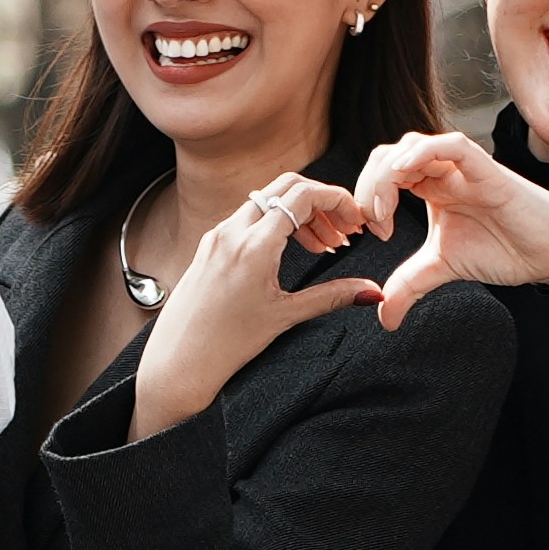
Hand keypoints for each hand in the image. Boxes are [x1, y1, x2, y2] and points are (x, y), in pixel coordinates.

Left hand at [129, 167, 393, 426]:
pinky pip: (249, 217)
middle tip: (344, 229)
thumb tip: (370, 292)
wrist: (178, 363)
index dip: (337, 199)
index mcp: (253, 245)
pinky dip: (277, 224)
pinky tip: (293, 250)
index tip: (356, 218)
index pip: (303, 195)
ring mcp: (217, 235)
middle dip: (322, 202)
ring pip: (267, 201)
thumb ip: (331, 297)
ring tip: (325, 245)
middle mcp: (231, 232)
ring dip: (300, 215)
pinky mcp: (209, 245)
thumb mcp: (285, 316)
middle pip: (286, 187)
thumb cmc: (225, 345)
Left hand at [346, 129, 548, 322]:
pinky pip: (452, 145)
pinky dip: (422, 152)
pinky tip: (405, 175)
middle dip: (367, 186)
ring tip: (382, 211)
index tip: (365, 234)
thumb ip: (410, 285)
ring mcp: (464, 168)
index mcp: (430, 187)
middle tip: (369, 225)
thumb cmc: (505, 249)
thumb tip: (384, 316)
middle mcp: (443, 171)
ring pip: (412, 146)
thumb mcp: (444, 267)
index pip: (382, 174)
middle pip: (388, 156)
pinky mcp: (488, 171)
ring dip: (386, 174)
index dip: (364, 198)